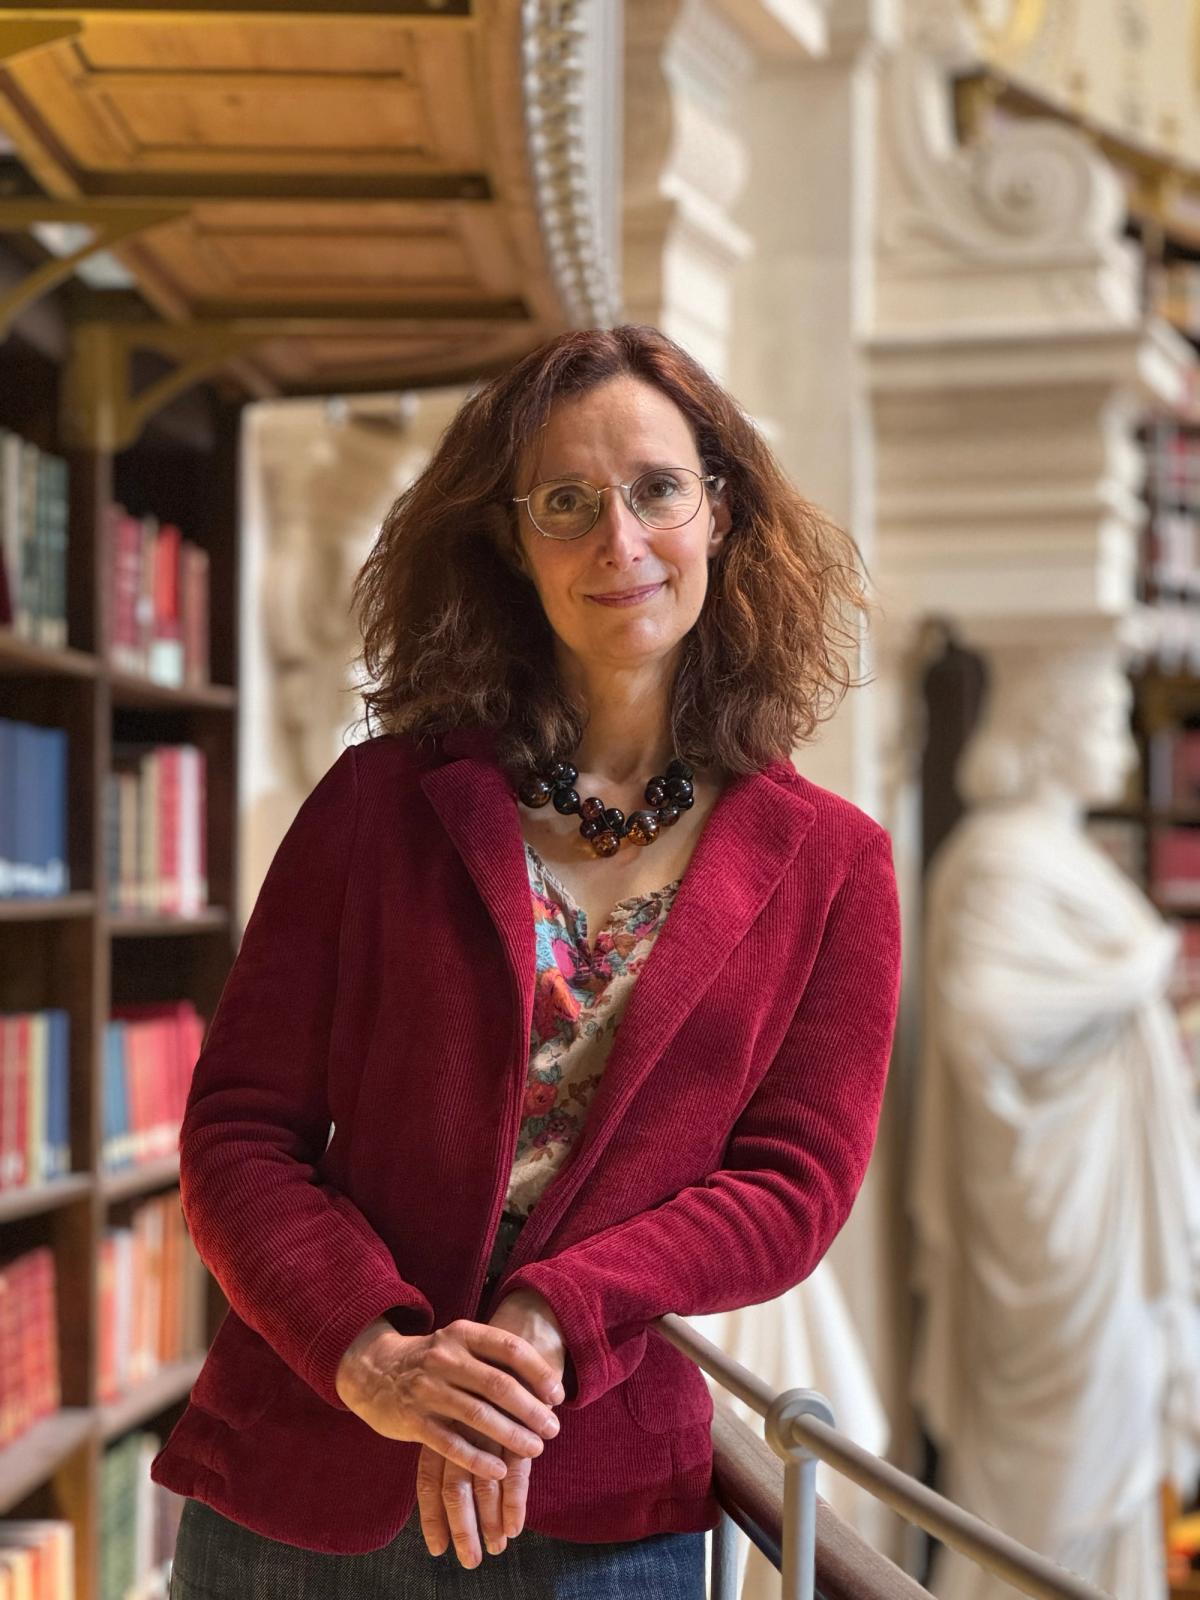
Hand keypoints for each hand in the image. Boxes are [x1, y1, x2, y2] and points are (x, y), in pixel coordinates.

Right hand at [417, 1289, 566, 1566]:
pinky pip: (451, 1443)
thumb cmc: (430, 1360)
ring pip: (477, 1415)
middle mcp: (445, 1358)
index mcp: (462, 1334)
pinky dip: (477, 1458)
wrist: (372, 1369)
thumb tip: (544, 1383)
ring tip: (535, 1449)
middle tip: (553, 1428)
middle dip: (531, 1409)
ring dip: (511, 1435)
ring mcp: (427, 1389)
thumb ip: (492, 1357)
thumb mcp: (458, 1344)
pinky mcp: (413, 1420)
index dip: (538, 1372)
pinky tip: (499, 1470)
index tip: (558, 1395)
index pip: (509, 1348)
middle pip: (498, 1384)